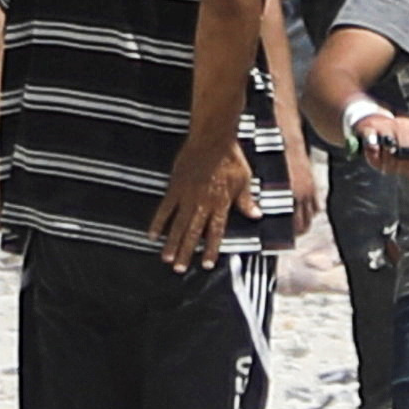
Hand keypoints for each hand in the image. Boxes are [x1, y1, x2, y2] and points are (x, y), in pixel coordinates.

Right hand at [148, 133, 245, 263]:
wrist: (212, 139)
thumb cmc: (232, 159)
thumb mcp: (245, 180)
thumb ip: (247, 200)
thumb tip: (256, 215)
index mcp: (220, 204)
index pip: (215, 232)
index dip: (210, 249)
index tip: (206, 264)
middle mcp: (202, 204)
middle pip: (193, 233)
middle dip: (186, 252)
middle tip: (179, 269)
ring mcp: (186, 196)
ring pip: (178, 224)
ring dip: (171, 242)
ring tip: (165, 259)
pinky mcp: (175, 186)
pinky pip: (164, 208)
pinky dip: (158, 221)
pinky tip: (151, 234)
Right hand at [346, 102, 408, 164]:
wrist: (373, 124)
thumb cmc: (394, 142)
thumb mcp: (407, 152)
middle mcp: (401, 124)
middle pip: (405, 148)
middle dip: (402, 165)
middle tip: (397, 171)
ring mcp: (385, 125)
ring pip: (389, 145)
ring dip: (388, 161)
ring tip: (386, 168)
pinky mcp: (369, 128)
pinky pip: (372, 140)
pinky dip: (374, 149)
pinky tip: (376, 154)